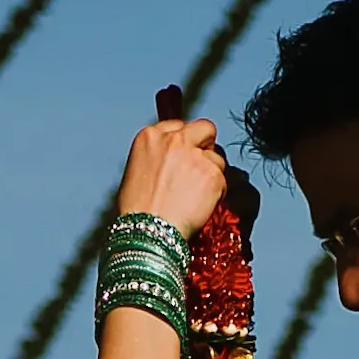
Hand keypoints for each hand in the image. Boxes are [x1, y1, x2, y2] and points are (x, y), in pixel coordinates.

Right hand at [117, 113, 230, 238]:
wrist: (148, 232)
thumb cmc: (137, 211)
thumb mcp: (136, 172)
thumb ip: (158, 157)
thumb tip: (174, 161)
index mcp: (151, 136)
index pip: (178, 126)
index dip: (185, 141)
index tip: (186, 154)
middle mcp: (174, 140)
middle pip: (205, 128)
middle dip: (207, 145)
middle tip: (202, 166)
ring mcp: (195, 156)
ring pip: (217, 158)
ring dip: (211, 174)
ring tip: (196, 197)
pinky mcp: (213, 174)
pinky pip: (223, 180)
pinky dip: (217, 194)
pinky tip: (201, 207)